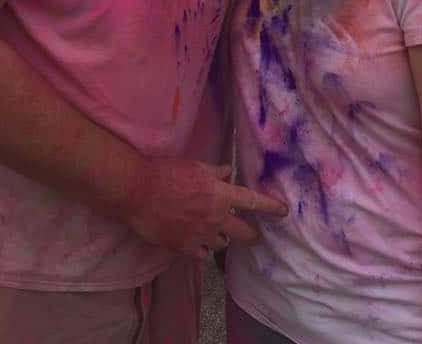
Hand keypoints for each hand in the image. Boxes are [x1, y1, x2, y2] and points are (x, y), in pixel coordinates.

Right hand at [124, 158, 287, 260]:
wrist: (138, 191)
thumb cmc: (165, 172)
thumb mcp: (194, 165)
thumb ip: (214, 172)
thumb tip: (227, 171)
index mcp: (219, 193)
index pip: (253, 202)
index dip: (270, 207)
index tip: (283, 212)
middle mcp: (215, 216)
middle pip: (243, 232)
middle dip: (251, 235)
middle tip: (255, 236)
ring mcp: (200, 235)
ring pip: (222, 244)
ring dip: (221, 238)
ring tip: (216, 234)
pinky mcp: (184, 248)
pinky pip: (202, 255)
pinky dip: (202, 250)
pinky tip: (197, 244)